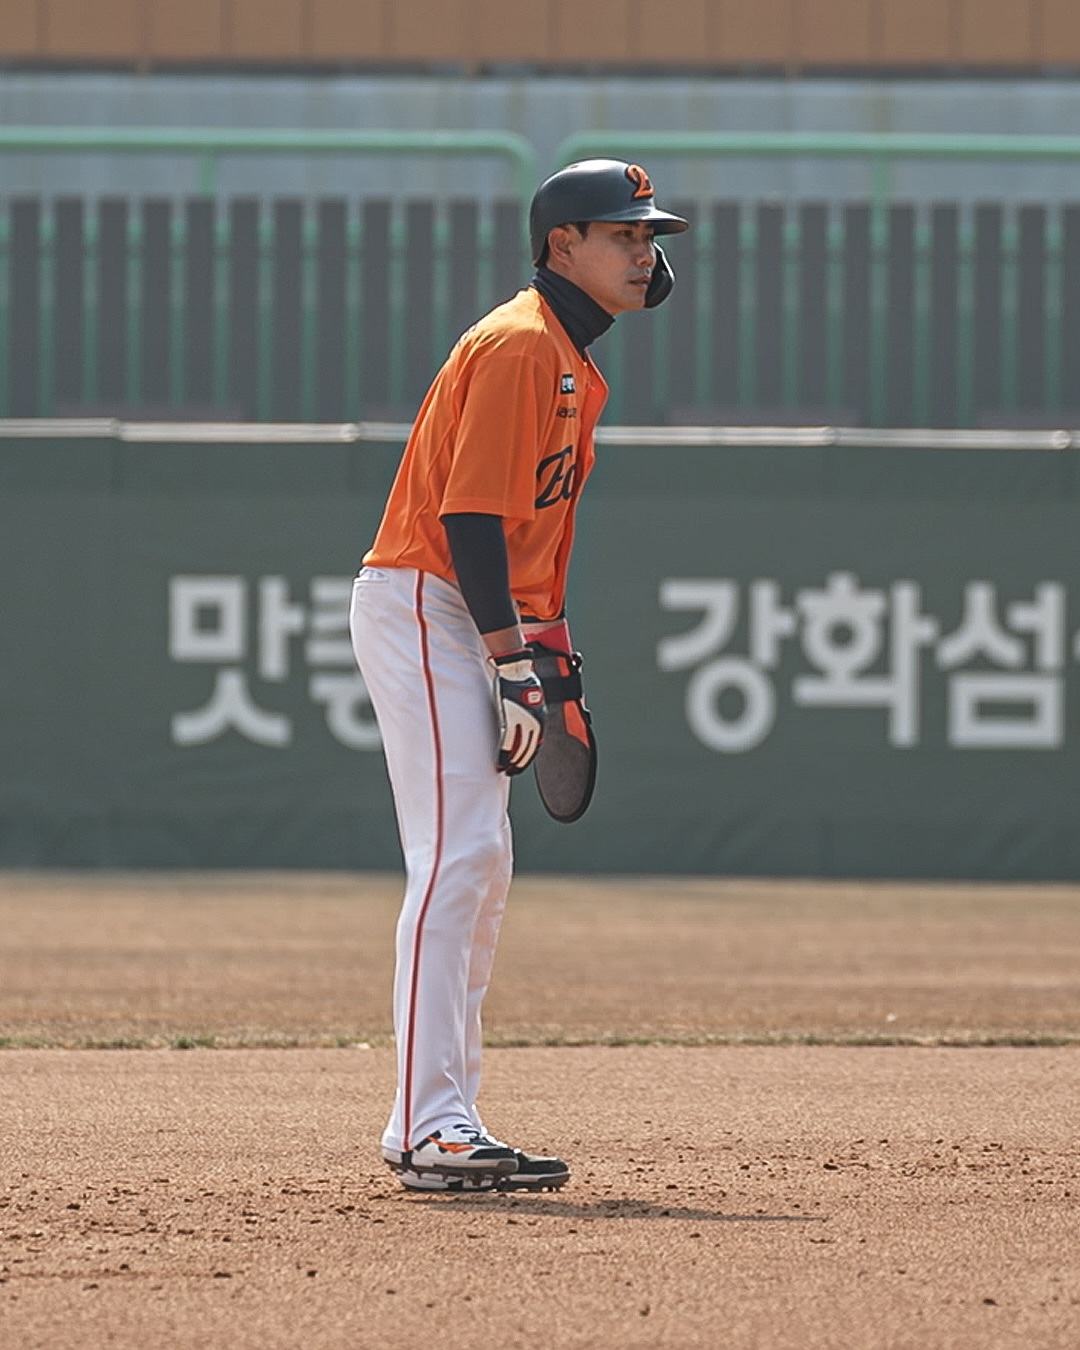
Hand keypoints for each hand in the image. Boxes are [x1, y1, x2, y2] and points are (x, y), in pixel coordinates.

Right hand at [492, 649, 545, 774]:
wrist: (515, 668)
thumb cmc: (521, 681)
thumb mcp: (531, 698)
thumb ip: (530, 712)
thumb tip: (526, 721)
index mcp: (541, 718)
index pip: (536, 744)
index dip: (528, 756)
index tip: (521, 764)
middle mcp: (535, 721)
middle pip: (528, 749)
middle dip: (520, 763)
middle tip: (512, 771)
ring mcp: (522, 719)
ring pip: (517, 748)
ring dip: (510, 761)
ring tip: (504, 769)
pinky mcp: (510, 716)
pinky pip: (507, 741)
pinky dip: (503, 754)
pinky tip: (499, 761)